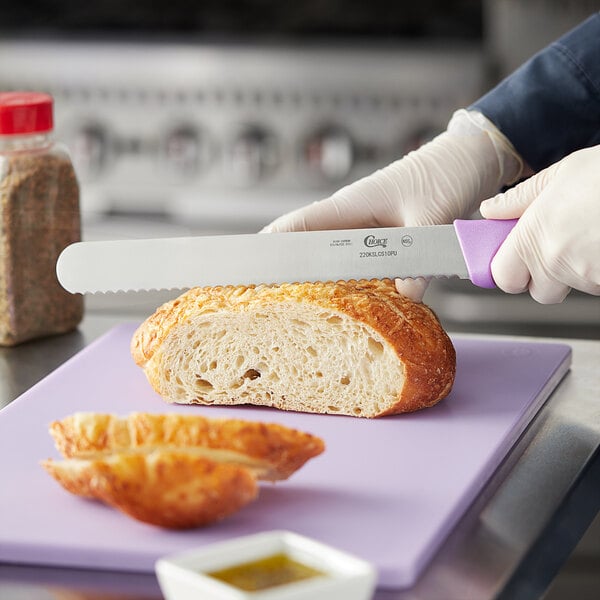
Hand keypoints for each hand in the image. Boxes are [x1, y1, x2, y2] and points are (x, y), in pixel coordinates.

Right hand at [262, 110, 522, 300]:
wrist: (470, 157)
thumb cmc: (446, 173)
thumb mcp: (433, 218)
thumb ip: (417, 259)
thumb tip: (404, 296)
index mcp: (352, 204)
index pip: (299, 225)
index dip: (272, 245)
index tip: (250, 269)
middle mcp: (353, 215)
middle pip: (309, 244)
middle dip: (290, 267)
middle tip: (273, 298)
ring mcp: (367, 225)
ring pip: (333, 254)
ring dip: (321, 275)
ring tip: (306, 304)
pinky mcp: (383, 233)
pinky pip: (359, 259)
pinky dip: (353, 276)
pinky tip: (353, 296)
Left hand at [480, 145, 599, 302]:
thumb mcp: (561, 173)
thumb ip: (520, 198)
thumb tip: (491, 210)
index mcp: (533, 235)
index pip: (502, 276)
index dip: (507, 268)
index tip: (512, 257)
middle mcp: (556, 262)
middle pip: (538, 291)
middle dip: (543, 276)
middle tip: (556, 246)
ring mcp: (588, 276)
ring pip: (572, 288)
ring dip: (576, 271)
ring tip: (591, 234)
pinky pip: (597, 285)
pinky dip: (599, 271)